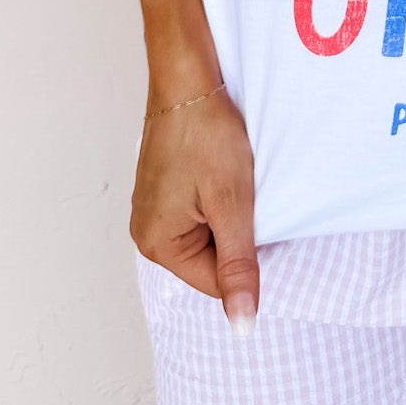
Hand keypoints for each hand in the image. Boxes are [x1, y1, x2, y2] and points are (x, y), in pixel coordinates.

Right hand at [130, 85, 260, 332]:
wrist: (188, 78)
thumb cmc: (206, 135)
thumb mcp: (232, 205)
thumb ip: (239, 267)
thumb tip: (242, 326)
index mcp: (157, 244)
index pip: (217, 283)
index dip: (248, 257)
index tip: (258, 219)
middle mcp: (147, 232)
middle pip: (211, 260)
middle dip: (236, 232)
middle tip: (243, 193)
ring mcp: (153, 208)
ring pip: (209, 233)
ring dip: (229, 213)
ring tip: (231, 179)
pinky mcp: (164, 188)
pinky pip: (199, 211)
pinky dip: (218, 197)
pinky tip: (222, 171)